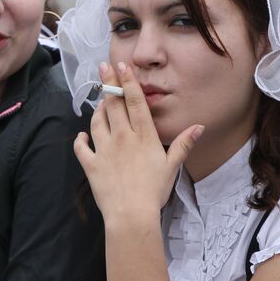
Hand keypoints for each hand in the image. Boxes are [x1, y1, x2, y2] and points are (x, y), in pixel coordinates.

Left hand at [74, 62, 203, 226]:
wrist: (132, 214)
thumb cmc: (154, 191)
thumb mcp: (172, 166)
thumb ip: (184, 144)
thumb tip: (199, 126)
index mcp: (143, 136)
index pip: (134, 102)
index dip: (128, 82)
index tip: (122, 65)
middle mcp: (122, 137)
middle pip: (114, 104)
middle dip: (108, 83)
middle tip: (103, 67)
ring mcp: (104, 149)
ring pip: (97, 121)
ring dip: (97, 109)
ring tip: (100, 102)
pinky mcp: (91, 164)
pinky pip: (81, 147)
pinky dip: (80, 140)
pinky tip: (81, 135)